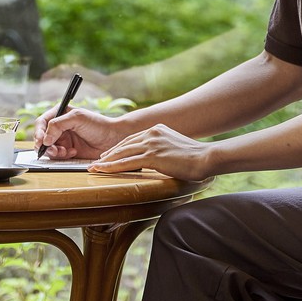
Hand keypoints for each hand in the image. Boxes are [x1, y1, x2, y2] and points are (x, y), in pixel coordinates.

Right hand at [35, 105, 128, 159]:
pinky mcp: (68, 151)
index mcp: (60, 114)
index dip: (38, 132)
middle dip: (46, 145)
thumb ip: (58, 124)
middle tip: (53, 150)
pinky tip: (73, 152)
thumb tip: (45, 139)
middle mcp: (60, 127)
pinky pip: (58, 156)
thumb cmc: (98, 124)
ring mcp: (64, 139)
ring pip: (49, 148)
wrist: (113, 139)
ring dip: (54, 152)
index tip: (41, 141)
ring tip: (65, 152)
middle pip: (42, 137)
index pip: (42, 122)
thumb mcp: (77, 118)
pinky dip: (63, 156)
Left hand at [92, 123, 213, 179]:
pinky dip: (112, 167)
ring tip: (96, 167)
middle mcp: (152, 133)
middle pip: (125, 144)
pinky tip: (104, 170)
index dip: (120, 147)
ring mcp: (151, 143)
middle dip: (110, 154)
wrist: (206, 157)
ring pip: (123, 153)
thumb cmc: (196, 157)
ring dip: (107, 161)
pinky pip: (127, 162)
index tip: (110, 154)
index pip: (133, 138)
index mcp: (158, 129)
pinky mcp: (152, 156)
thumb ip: (164, 149)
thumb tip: (160, 159)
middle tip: (98, 161)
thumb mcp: (176, 147)